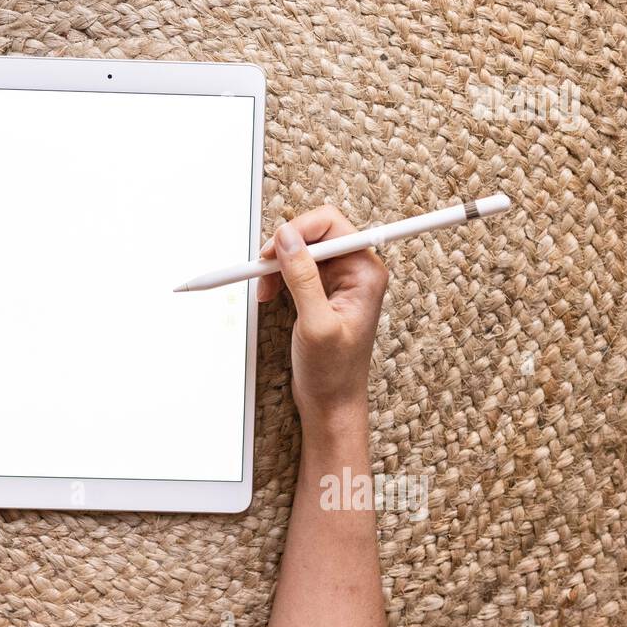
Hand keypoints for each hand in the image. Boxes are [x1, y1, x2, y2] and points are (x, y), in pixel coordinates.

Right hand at [257, 206, 387, 416]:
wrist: (331, 402)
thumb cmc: (333, 372)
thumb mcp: (316, 323)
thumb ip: (302, 277)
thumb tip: (287, 238)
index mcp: (364, 272)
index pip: (331, 224)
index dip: (298, 230)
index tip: (273, 250)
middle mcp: (355, 270)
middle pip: (313, 233)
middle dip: (284, 248)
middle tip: (262, 269)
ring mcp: (339, 280)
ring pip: (300, 249)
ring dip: (277, 264)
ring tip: (263, 288)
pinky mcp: (322, 290)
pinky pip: (295, 267)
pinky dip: (276, 276)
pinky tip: (268, 293)